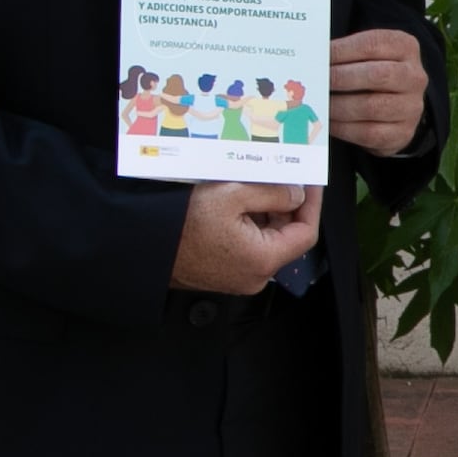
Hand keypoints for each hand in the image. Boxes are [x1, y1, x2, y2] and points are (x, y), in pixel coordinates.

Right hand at [170, 181, 321, 294]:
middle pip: (287, 238)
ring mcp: (240, 278)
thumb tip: (296, 195)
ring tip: (255, 186)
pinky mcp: (226, 274)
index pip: (306, 233)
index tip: (310, 184)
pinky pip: (249, 248)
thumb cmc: (182, 223)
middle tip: (282, 178)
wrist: (146, 247)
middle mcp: (256, 276)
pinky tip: (238, 204)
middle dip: (287, 206)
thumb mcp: (232, 195)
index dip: (311, 205)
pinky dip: (250, 226)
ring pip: (267, 241)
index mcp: (263, 259)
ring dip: (267, 214)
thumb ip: (273, 194)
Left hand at [328, 28, 430, 155]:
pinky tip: (329, 121)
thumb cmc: (372, 73)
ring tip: (319, 103)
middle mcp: (414, 76)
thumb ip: (345, 53)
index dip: (342, 50)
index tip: (319, 57)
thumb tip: (311, 59)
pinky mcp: (403, 133)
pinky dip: (343, 128)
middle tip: (318, 81)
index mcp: (405, 47)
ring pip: (372, 107)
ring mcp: (412, 107)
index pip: (373, 44)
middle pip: (378, 75)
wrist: (397, 105)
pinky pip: (369, 133)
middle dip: (342, 78)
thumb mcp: (366, 55)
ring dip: (339, 106)